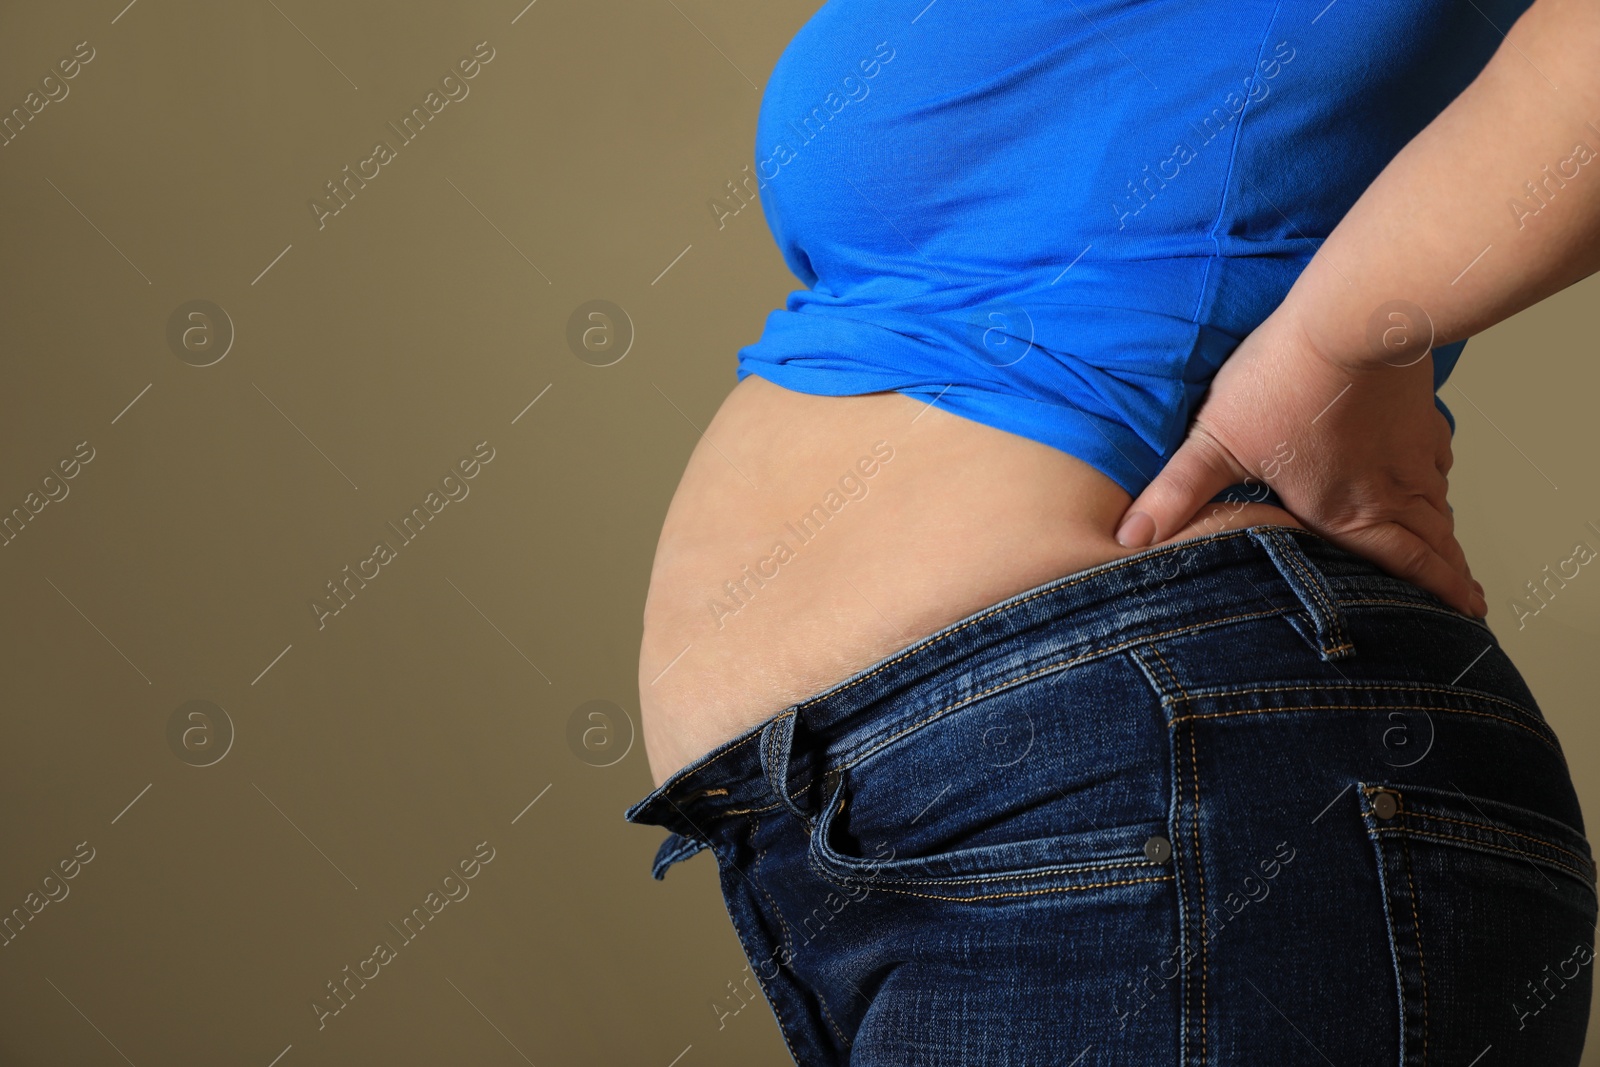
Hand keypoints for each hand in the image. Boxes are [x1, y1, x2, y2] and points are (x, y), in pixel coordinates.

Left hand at [1113, 305, 1486, 618]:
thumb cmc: (1283, 379)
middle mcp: (1391, 491)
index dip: (1429, 595)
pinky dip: (1440, 483)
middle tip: (1468, 602)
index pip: (1397, 568)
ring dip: (1446, 535)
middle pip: (1430, 544)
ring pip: (1438, 505)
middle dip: (1449, 577)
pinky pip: (1438, 461)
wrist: (1350, 317)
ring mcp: (1413, 452)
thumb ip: (1176, 493)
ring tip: (1453, 557)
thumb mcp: (1216, 441)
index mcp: (1346, 512)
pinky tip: (1435, 482)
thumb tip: (1131, 537)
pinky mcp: (1419, 414)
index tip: (1458, 617)